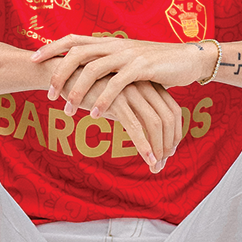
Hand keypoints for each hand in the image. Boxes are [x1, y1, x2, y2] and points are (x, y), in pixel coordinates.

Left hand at [33, 35, 213, 117]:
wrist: (188, 58)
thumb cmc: (155, 64)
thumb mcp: (127, 60)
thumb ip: (107, 63)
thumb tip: (84, 72)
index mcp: (109, 42)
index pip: (74, 39)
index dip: (52, 47)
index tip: (33, 59)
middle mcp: (115, 44)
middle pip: (77, 52)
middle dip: (59, 72)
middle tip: (48, 94)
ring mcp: (129, 54)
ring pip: (94, 68)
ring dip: (78, 90)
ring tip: (68, 110)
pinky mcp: (143, 67)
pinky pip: (118, 84)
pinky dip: (104, 99)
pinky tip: (95, 114)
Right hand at [61, 73, 184, 172]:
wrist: (66, 75)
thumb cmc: (94, 89)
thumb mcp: (119, 99)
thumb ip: (133, 111)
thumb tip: (144, 133)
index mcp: (149, 84)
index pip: (173, 110)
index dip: (175, 132)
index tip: (169, 151)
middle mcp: (144, 86)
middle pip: (168, 118)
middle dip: (169, 144)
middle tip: (163, 164)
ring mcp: (131, 91)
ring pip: (155, 123)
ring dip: (158, 148)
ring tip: (156, 167)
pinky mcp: (116, 100)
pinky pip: (135, 126)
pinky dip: (144, 145)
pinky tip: (148, 160)